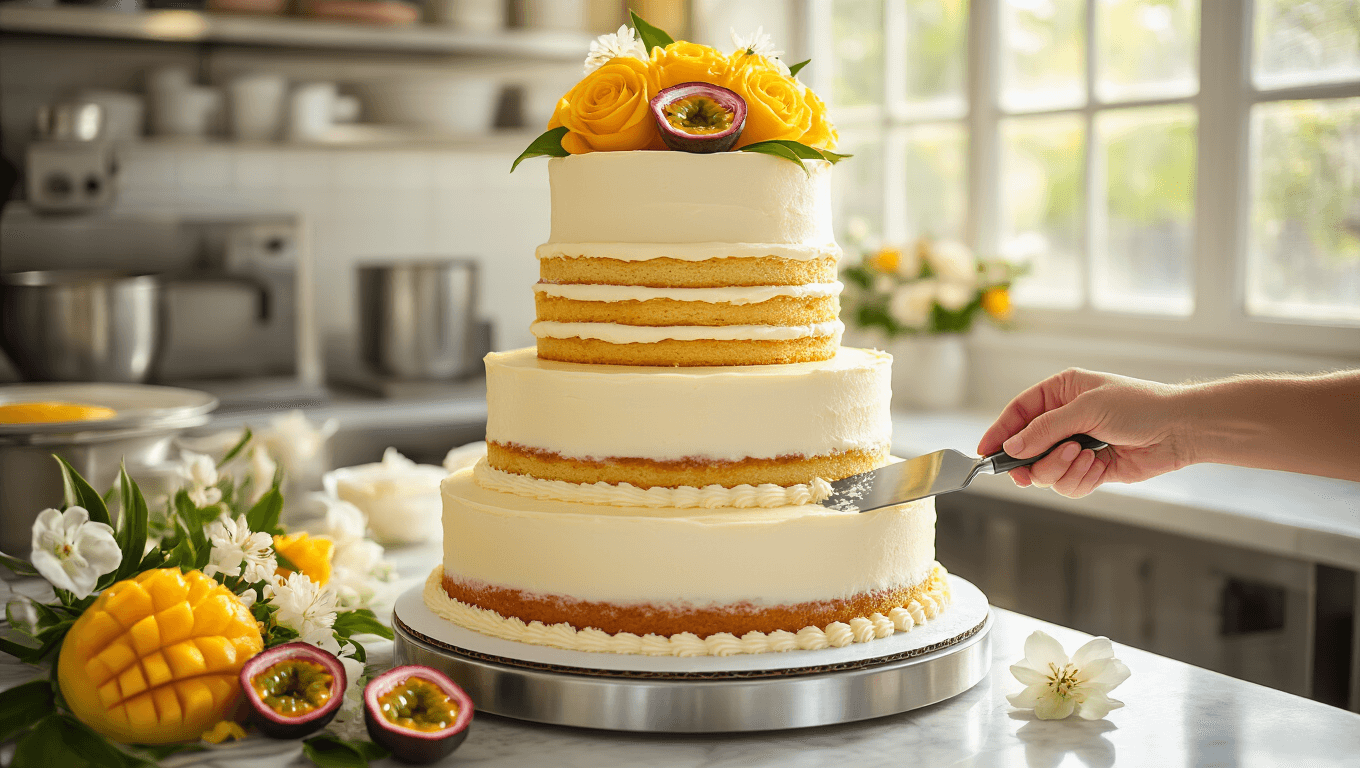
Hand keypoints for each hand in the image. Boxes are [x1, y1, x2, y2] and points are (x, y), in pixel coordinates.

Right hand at [977, 368, 1194, 497]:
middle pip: (1026, 449)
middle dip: (1035, 460)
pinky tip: (1098, 466)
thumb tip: (1012, 447)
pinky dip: (1079, 480)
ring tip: (1086, 457)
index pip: (1018, 413)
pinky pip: (1067, 485)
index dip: (999, 433)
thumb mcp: (1086, 409)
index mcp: (1059, 393)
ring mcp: (1075, 446)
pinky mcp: (1090, 469)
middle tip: (1037, 469)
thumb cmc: (1139, 406)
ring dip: (1062, 469)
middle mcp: (1064, 420)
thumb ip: (1045, 429)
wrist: (1179, 430)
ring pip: (1045, 471)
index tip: (985, 453)